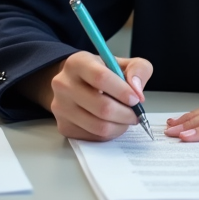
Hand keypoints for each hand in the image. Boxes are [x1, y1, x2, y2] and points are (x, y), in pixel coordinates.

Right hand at [23, 51, 153, 141]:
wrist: (75, 83)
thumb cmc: (102, 73)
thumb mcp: (122, 63)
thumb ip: (138, 69)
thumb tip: (137, 91)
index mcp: (77, 63)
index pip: (101, 78)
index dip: (123, 91)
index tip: (136, 99)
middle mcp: (63, 84)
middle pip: (102, 107)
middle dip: (126, 114)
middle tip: (136, 113)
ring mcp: (60, 108)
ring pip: (99, 126)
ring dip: (120, 126)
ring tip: (126, 119)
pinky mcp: (64, 127)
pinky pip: (94, 137)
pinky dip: (110, 133)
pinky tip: (113, 123)